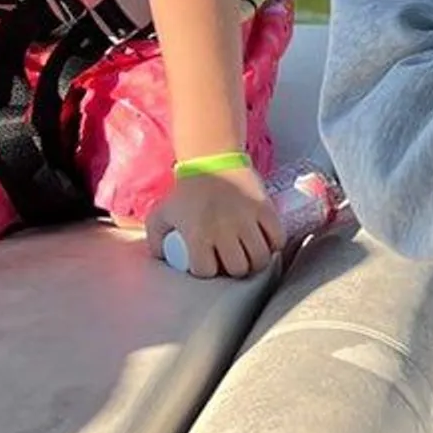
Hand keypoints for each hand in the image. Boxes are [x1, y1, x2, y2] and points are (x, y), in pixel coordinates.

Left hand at [148, 167, 281, 277]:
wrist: (212, 161)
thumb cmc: (186, 192)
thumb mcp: (160, 215)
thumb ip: (155, 242)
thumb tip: (164, 263)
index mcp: (198, 234)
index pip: (207, 271)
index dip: (207, 271)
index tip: (208, 264)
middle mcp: (224, 230)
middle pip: (238, 268)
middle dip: (235, 270)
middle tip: (232, 262)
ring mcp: (247, 219)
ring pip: (260, 258)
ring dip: (255, 262)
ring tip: (250, 256)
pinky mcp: (265, 209)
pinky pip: (277, 238)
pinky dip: (274, 245)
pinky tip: (265, 242)